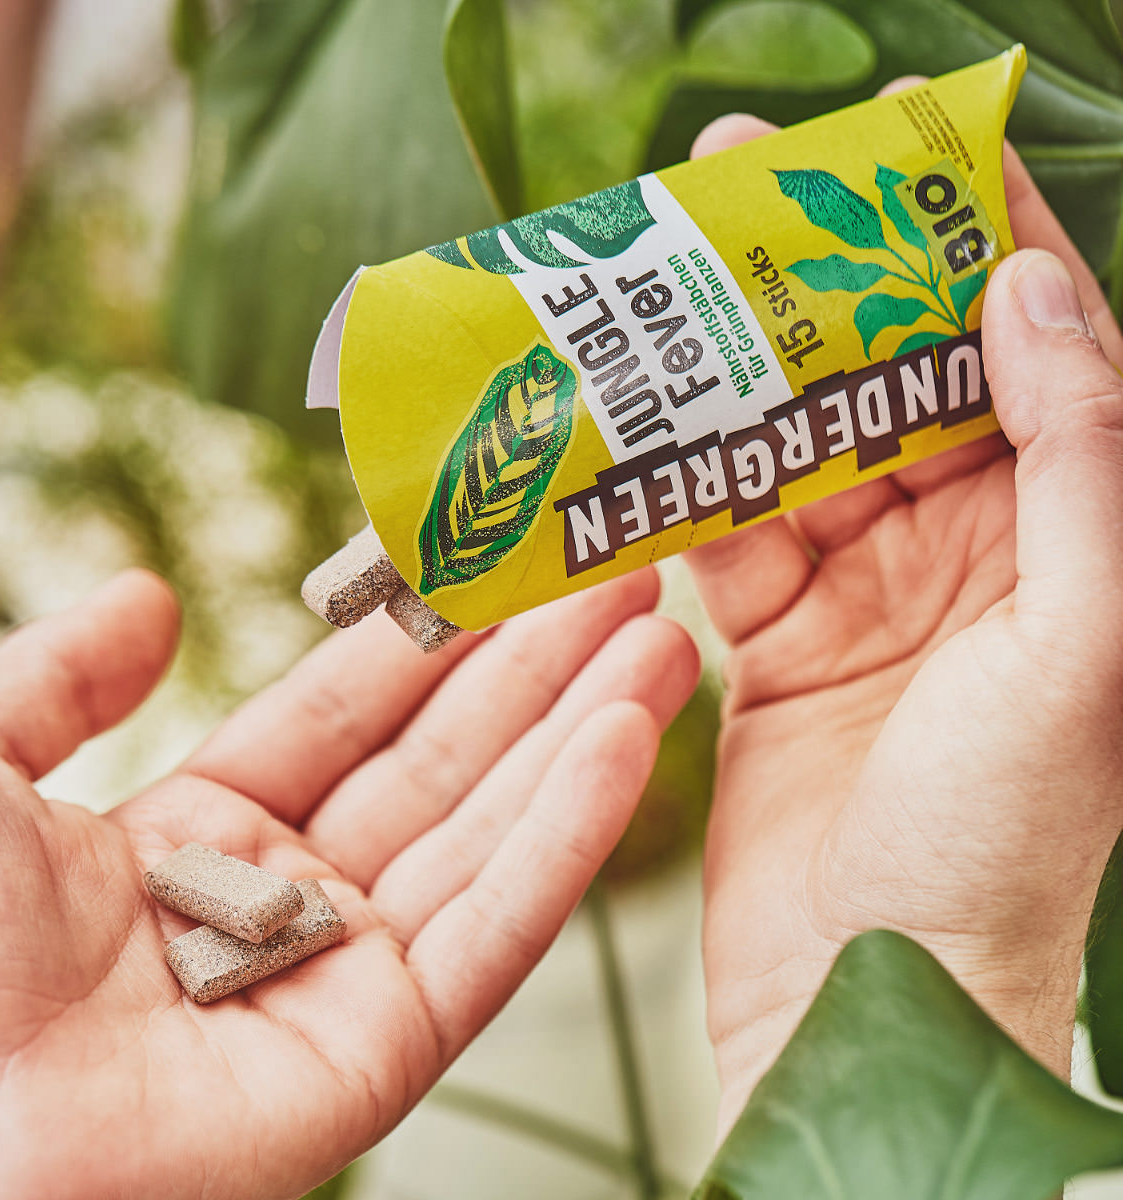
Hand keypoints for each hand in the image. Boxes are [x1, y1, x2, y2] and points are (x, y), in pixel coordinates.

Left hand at [0, 568, 697, 1198]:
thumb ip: (57, 678)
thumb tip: (146, 597)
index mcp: (198, 834)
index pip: (349, 710)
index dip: (429, 632)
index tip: (503, 556)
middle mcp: (286, 900)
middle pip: (442, 760)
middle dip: (537, 665)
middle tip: (618, 574)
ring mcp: (342, 977)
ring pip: (489, 831)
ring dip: (581, 730)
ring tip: (662, 638)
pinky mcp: (384, 1053)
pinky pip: (492, 927)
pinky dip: (567, 833)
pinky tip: (627, 738)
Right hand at [689, 105, 1122, 1130]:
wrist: (872, 995)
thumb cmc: (1000, 849)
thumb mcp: (1082, 651)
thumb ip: (1075, 466)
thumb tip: (1026, 300)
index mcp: (1064, 538)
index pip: (1026, 352)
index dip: (965, 241)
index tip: (898, 147)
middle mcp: (966, 551)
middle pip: (886, 381)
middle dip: (815, 282)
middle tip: (731, 186)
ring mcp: (860, 593)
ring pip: (789, 450)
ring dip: (729, 376)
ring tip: (657, 288)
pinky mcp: (771, 641)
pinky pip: (719, 536)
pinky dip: (674, 488)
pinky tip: (629, 430)